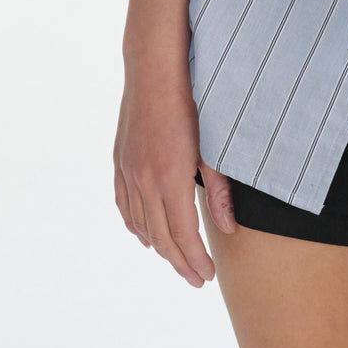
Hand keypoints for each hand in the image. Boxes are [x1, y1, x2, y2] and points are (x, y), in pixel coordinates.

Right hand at [114, 66, 236, 285]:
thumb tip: (228, 228)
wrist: (155, 69)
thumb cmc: (192, 101)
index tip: (207, 276)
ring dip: (159, 248)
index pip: (183, 235)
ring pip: (141, 225)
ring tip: (178, 260)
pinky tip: (146, 235)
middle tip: (196, 278)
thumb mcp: (215, 145)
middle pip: (161, 237)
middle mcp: (144, 180)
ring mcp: (128, 171)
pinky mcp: (120, 162)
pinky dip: (136, 226)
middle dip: (180, 262)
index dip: (195, 260)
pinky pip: (124, 206)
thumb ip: (220, 189)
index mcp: (170, 178)